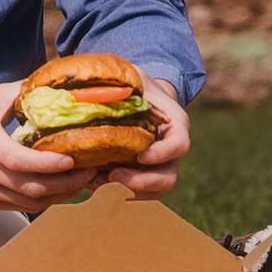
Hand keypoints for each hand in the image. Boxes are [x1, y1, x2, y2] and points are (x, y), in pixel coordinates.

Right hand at [0, 81, 90, 214]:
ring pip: (29, 202)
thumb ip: (25, 90)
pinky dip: (45, 201)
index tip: (73, 158)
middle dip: (66, 183)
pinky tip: (63, 189)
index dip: (48, 164)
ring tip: (83, 181)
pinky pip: (21, 207)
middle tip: (91, 171)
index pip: (18, 161)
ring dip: (60, 195)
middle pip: (30, 187)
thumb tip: (58, 80)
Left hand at [105, 77, 189, 199]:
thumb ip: (124, 82)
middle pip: (168, 177)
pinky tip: (95, 180)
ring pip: (154, 192)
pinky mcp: (142, 175)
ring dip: (128, 191)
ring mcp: (159, 166)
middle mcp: (171, 150)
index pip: (179, 145)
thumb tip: (91, 88)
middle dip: (142, 182)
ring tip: (100, 181)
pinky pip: (136, 194)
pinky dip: (117, 193)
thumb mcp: (134, 76)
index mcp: (175, 124)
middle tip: (113, 174)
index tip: (140, 156)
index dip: (162, 154)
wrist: (140, 96)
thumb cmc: (137, 85)